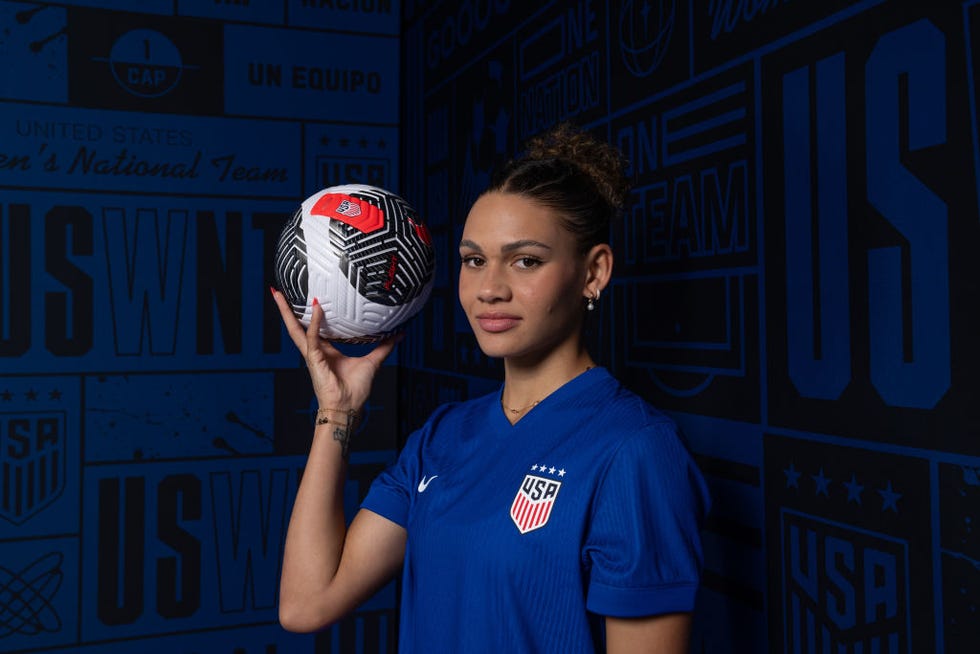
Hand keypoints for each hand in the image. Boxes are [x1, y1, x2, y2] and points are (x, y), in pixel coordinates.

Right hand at [270, 288, 400, 411]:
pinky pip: (313, 338)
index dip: (311, 313)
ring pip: (295, 329)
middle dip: (286, 309)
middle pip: (297, 325)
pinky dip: (316, 323)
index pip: (314, 328)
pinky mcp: (314, 360)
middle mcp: (315, 351)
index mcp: (326, 351)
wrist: (348, 408)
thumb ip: (383, 347)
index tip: (308, 297)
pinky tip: (317, 307)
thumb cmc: (355, 390)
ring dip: (285, 312)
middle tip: (277, 292)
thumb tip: (398, 334)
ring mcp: (312, 355)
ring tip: (278, 294)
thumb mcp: (373, 362)